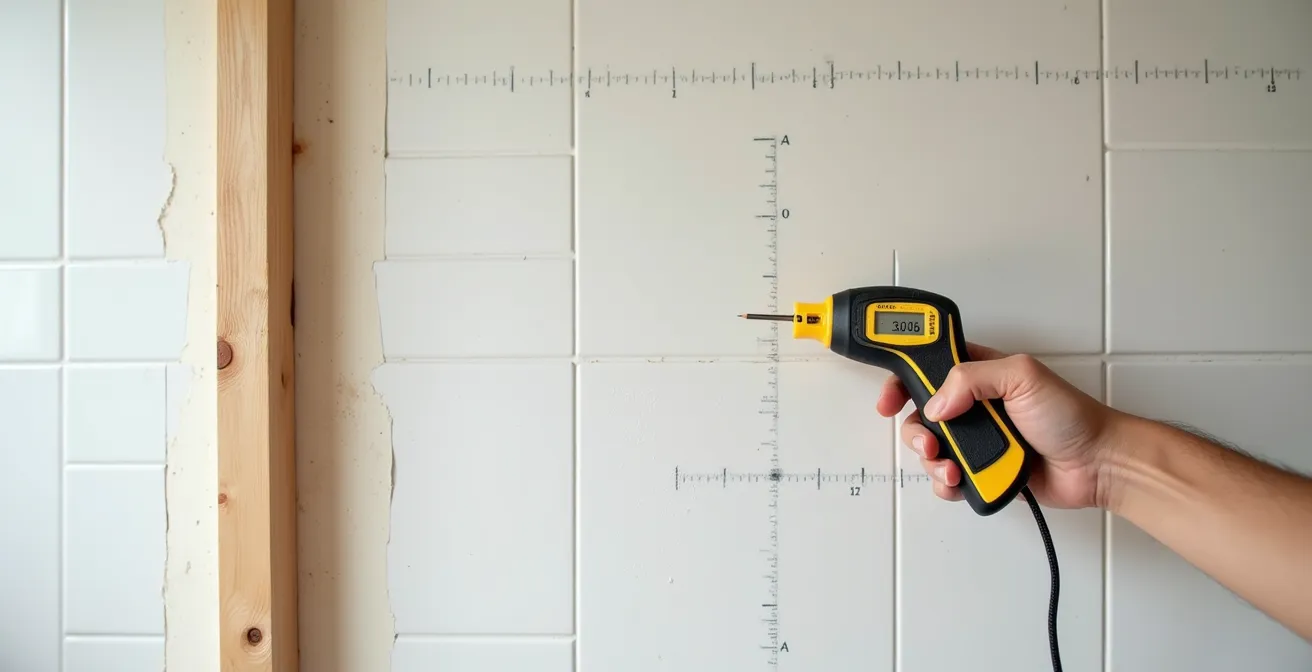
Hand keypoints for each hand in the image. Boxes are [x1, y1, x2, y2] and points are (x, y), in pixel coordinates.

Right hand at [874, 342, 1120, 508]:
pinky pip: (947, 480)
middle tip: (929, 443)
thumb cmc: (1071, 415)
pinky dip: (947, 484)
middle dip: (914, 431)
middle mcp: (973, 406)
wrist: (1097, 465)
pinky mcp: (982, 471)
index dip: (902, 378)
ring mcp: (976, 440)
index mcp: (979, 373)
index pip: (927, 366)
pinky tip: (961, 483)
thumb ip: (972, 378)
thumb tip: (935, 404)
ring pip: (930, 450)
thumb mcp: (1023, 376)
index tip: (890, 396)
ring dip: (932, 461)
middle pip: (920, 414)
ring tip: (952, 469)